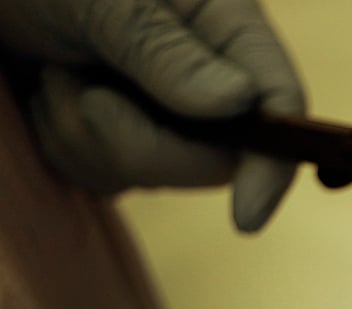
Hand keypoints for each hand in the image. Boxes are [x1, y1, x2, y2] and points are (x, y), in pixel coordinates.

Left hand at [0, 0, 304, 231]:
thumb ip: (166, 51)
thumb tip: (240, 104)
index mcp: (224, 25)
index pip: (280, 104)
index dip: (274, 165)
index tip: (245, 217)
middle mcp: (208, 72)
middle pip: (216, 160)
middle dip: (139, 145)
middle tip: (83, 95)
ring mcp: (165, 109)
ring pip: (156, 174)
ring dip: (88, 139)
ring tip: (55, 78)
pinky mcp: (122, 133)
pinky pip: (111, 178)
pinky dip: (69, 148)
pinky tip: (48, 97)